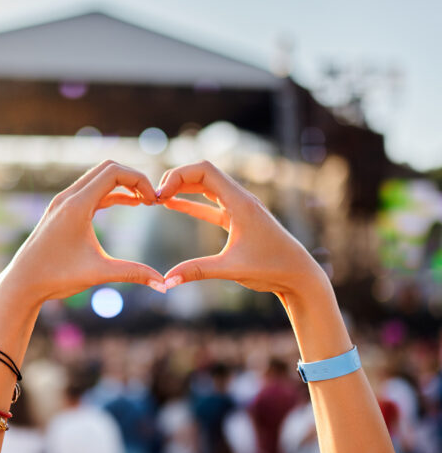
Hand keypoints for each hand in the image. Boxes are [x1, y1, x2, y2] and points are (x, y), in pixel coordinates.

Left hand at [0, 160, 165, 302]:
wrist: (23, 283)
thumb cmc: (56, 277)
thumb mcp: (99, 273)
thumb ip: (133, 274)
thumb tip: (164, 284)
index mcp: (77, 205)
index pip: (114, 172)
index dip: (139, 181)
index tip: (154, 202)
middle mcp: (68, 197)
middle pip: (108, 168)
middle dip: (134, 179)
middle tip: (152, 199)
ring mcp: (63, 202)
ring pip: (99, 178)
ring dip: (123, 185)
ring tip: (145, 202)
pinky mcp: (62, 211)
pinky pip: (92, 191)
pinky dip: (112, 194)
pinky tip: (129, 204)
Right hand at [157, 161, 327, 297]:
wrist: (298, 275)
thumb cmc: (271, 268)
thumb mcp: (231, 269)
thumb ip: (197, 271)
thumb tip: (166, 281)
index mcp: (240, 202)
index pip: (205, 171)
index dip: (178, 176)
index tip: (160, 195)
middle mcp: (240, 199)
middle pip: (203, 174)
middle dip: (176, 180)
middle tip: (153, 197)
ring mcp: (239, 208)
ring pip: (206, 188)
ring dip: (183, 189)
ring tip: (158, 198)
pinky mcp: (238, 220)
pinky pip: (210, 205)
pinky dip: (191, 203)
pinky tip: (173, 205)